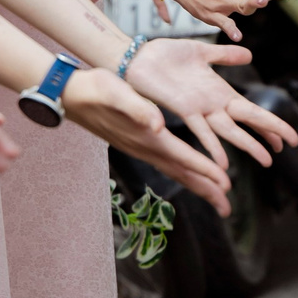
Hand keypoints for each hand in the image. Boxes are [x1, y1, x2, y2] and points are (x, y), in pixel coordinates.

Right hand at [58, 67, 232, 213]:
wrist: (69, 96)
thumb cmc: (94, 89)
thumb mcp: (116, 91)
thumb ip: (138, 108)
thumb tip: (157, 125)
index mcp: (146, 136)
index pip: (181, 157)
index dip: (204, 169)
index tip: (226, 183)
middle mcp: (145, 148)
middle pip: (181, 174)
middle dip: (206, 190)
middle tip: (227, 208)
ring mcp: (140, 149)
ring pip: (175, 172)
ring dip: (197, 187)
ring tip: (218, 202)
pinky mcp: (138, 145)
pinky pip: (167, 165)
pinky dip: (184, 174)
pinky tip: (192, 177)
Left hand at [123, 36, 297, 166]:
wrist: (138, 57)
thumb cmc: (166, 55)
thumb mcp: (202, 53)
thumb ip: (225, 57)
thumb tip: (248, 54)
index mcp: (219, 91)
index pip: (250, 110)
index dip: (269, 122)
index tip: (287, 137)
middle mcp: (212, 104)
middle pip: (247, 120)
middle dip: (268, 132)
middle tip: (288, 147)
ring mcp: (199, 109)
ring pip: (229, 130)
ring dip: (247, 145)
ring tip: (265, 161)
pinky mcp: (183, 108)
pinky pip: (201, 130)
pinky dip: (213, 146)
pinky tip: (222, 163)